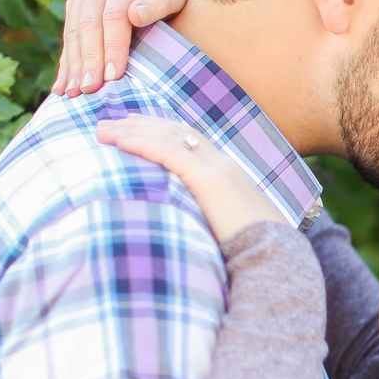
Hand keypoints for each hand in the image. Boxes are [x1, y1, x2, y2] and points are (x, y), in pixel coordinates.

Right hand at [52, 0, 191, 96]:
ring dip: (73, 63)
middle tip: (90, 89)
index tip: (114, 76)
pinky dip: (67, 60)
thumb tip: (135, 15)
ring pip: (74, 29)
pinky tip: (62, 84)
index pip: (114, 15)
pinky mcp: (76, 0)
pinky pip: (69, 32)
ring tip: (73, 92)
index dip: (113, 47)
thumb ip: (161, 2)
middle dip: (89, 60)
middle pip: (89, 23)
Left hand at [95, 116, 287, 244]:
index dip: (160, 128)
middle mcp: (221, 163)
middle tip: (109, 121)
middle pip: (175, 131)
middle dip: (140, 124)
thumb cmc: (253, 249)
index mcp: (227, 172)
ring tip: (103, 130)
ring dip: (131, 131)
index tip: (134, 124)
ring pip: (167, 137)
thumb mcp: (228, 224)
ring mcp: (216, 169)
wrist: (275, 256)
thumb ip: (210, 214)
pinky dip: (142, 144)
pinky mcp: (208, 180)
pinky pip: (169, 154)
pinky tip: (120, 141)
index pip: (190, 139)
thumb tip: (189, 223)